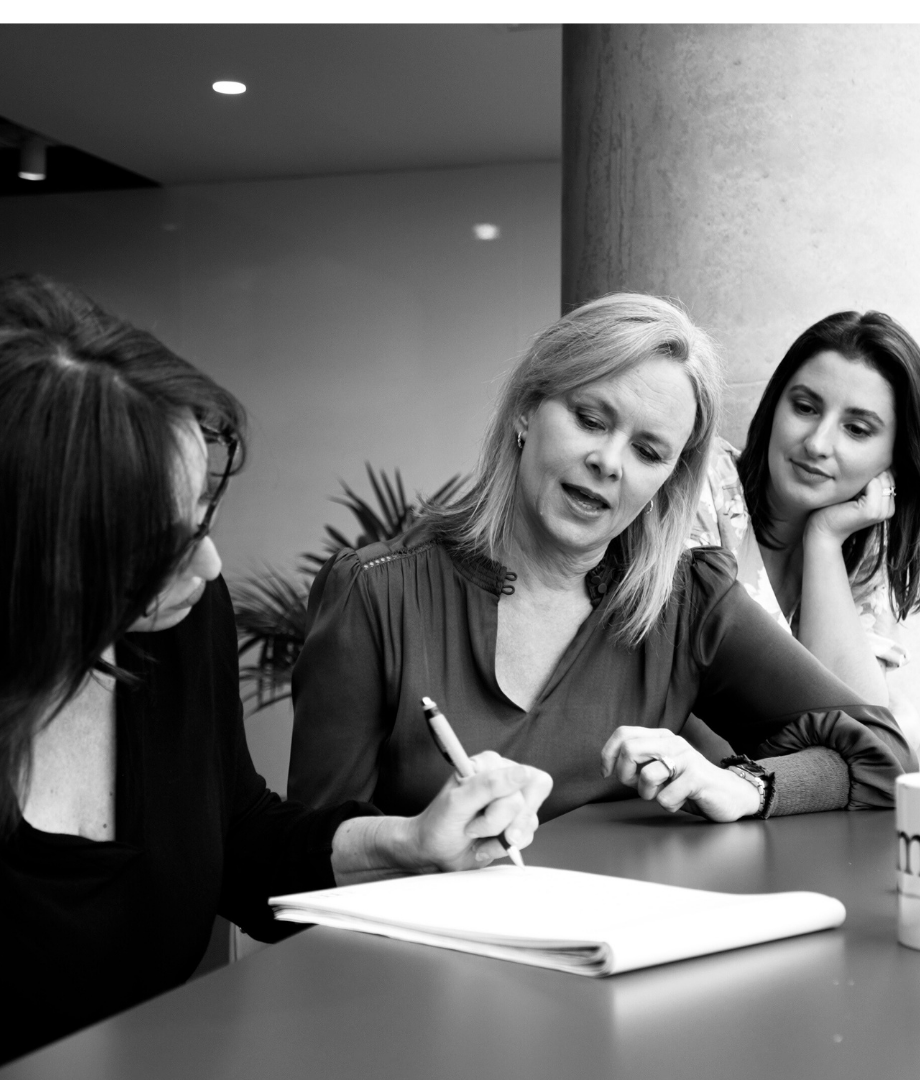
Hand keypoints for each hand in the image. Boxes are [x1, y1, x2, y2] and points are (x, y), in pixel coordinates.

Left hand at [400, 751, 552, 870]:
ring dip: (499, 837)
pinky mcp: (514, 825)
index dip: (507, 799)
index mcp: (491, 765)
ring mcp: (511, 804)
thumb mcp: (458, 803)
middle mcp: (504, 781)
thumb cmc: (439, 823)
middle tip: (476, 829)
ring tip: (475, 836)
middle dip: (501, 822)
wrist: (433, 851)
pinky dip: (503, 847)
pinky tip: (484, 844)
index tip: (483, 809)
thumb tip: (522, 773)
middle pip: (527, 801)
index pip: (523, 776)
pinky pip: (527, 837)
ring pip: (529, 822)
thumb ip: (489, 785)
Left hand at [600, 727, 760, 821]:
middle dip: (625, 775)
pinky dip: (668, 805)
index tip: (607, 773)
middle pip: (629, 750)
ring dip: (648, 794)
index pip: (623, 734)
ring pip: (647, 775)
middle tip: (638, 787)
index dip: (607, 754)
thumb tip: (611, 766)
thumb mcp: (660, 770)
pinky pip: (665, 797)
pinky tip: (680, 801)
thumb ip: (639, 764)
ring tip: (663, 795)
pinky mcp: (696, 777)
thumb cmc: (689, 785)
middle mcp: (672, 742)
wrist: (731, 795)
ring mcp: (685, 757)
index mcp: (660, 737)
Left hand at [807, 468, 895, 545]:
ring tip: (847, 490)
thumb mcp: (853, 492)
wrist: (822, 530)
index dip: (871, 471)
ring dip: (862, 476)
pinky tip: (846, 492)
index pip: (887, 475)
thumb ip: (866, 480)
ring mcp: (881, 511)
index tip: (851, 481)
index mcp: (886, 505)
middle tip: (847, 484)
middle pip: (886, 474)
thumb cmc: (833, 510)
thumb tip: (872, 460)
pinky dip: (859, 481)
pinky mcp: (871, 510)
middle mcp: (888, 509)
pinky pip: (874, 483)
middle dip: (868, 472)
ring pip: (881, 477)